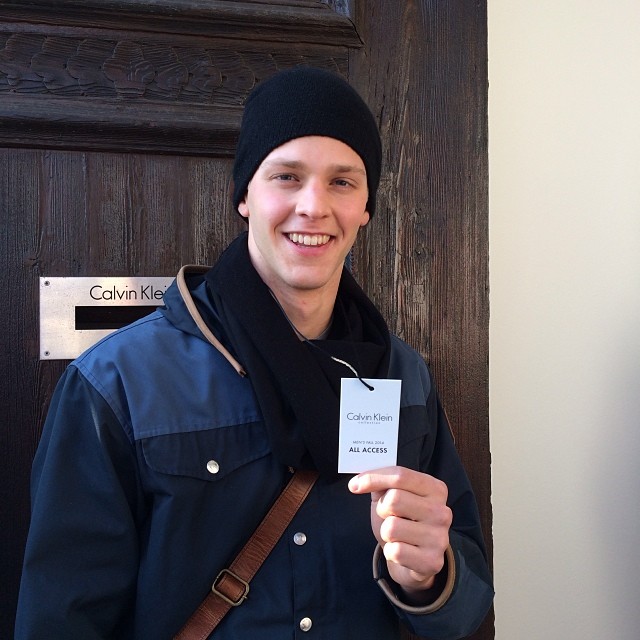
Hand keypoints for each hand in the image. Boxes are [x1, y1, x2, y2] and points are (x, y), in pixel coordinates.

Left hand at [348, 466, 451, 595]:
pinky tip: (401, 551)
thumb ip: (381, 483)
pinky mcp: (432, 561)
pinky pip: (395, 551)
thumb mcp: (393, 496)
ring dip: (386, 533)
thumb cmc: (402, 521)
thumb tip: (358, 482)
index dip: (372, 478)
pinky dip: (390, 552)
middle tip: (388, 517)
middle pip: (394, 499)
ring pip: (391, 528)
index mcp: (435, 489)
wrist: (414, 559)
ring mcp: (440, 538)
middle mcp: (442, 511)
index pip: (400, 475)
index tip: (354, 485)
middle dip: (382, 510)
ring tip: (397, 536)